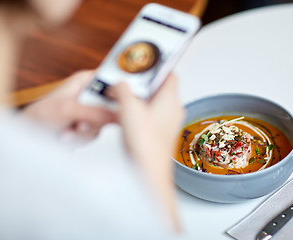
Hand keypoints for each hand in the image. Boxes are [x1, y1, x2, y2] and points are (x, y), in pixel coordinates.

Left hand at [22, 70, 115, 140]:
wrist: (29, 135)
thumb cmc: (41, 114)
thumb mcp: (68, 109)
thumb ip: (95, 111)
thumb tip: (118, 115)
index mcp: (87, 80)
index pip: (113, 80)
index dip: (122, 91)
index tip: (125, 103)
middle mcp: (91, 94)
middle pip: (113, 104)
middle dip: (97, 118)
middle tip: (81, 123)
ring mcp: (91, 110)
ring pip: (105, 121)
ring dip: (87, 129)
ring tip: (69, 129)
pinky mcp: (89, 125)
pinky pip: (97, 132)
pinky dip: (82, 137)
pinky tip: (69, 135)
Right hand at [111, 75, 183, 231]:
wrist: (149, 172)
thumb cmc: (145, 145)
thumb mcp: (128, 109)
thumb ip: (123, 90)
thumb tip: (119, 84)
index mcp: (170, 99)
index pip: (170, 74)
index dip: (158, 66)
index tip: (146, 62)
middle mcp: (173, 110)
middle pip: (161, 88)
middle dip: (144, 84)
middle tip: (128, 80)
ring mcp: (168, 123)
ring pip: (155, 103)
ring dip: (140, 99)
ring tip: (124, 98)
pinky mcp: (161, 134)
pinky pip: (152, 117)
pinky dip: (140, 112)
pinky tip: (126, 117)